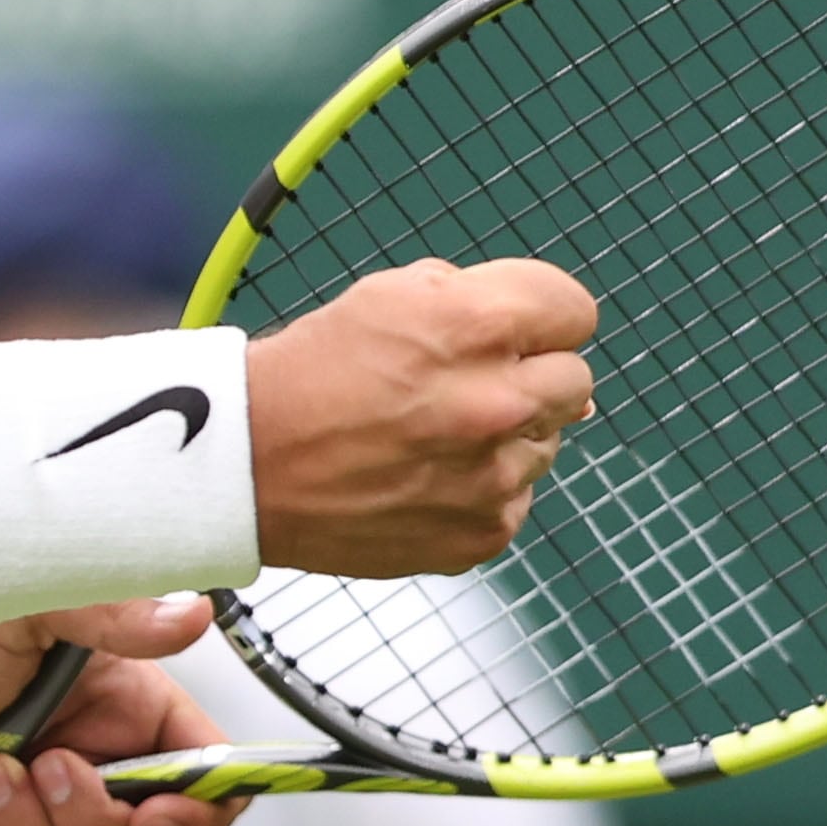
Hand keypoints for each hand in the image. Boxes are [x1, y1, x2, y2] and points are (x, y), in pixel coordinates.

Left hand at [0, 596, 251, 825]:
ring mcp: (44, 812)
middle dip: (94, 821)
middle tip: (45, 767)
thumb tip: (192, 613)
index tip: (159, 811)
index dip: (201, 811)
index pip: (208, 778)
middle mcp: (97, 763)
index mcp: (129, 709)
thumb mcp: (33, 609)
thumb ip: (114, 615)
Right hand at [244, 255, 598, 575]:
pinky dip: (483, 486)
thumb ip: (486, 301)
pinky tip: (426, 475)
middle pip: (575, 379)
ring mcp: (494, 477)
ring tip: (434, 432)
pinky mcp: (482, 533)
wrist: (251, 463)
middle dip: (531, 374)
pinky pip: (517, 498)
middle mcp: (497, 402)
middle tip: (467, 382)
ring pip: (548, 442)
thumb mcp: (395, 292)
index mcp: (477, 325)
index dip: (542, 315)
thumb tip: (559, 344)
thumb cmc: (318, 368)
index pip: (575, 310)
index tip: (510, 329)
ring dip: (508, 433)